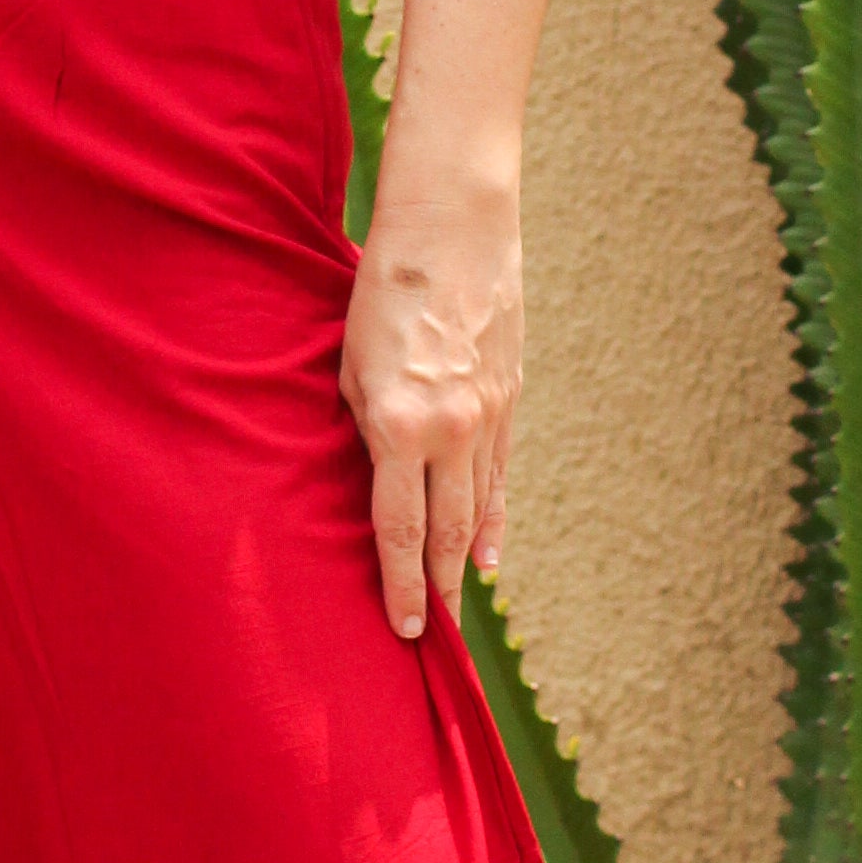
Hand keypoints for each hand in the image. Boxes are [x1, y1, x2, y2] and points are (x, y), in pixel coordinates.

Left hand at [340, 183, 519, 642]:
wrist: (453, 230)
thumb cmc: (381, 292)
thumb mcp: (350, 365)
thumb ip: (363, 427)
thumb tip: (373, 476)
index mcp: (399, 425)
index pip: (399, 529)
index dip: (399, 584)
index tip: (401, 627)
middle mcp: (451, 431)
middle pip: (447, 532)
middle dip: (437, 587)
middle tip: (431, 632)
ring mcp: (488, 416)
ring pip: (480, 507)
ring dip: (467, 560)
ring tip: (456, 602)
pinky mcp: (511, 397)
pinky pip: (501, 474)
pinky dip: (495, 517)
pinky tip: (491, 553)